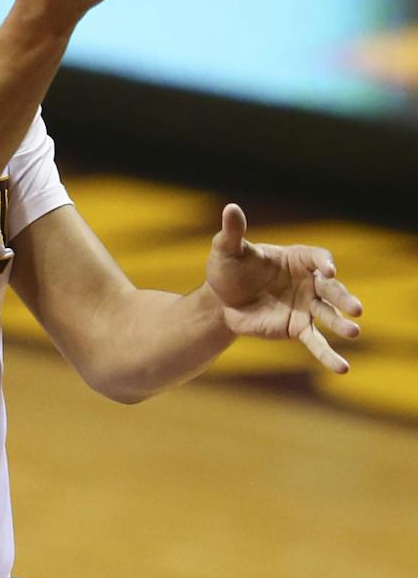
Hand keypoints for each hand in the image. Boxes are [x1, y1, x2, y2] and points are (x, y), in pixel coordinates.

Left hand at [204, 204, 362, 372]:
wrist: (220, 300)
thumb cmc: (228, 269)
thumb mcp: (227, 250)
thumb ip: (233, 233)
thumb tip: (230, 208)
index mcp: (298, 258)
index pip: (319, 258)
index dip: (325, 263)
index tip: (328, 270)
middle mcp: (309, 282)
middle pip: (332, 288)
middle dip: (344, 298)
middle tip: (356, 309)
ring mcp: (306, 306)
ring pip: (328, 315)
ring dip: (342, 324)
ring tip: (354, 332)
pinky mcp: (297, 328)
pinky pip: (315, 342)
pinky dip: (328, 355)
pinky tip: (342, 369)